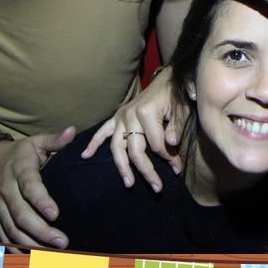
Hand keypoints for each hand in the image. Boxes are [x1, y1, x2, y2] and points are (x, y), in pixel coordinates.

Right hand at [0, 127, 75, 248]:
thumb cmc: (19, 154)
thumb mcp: (36, 142)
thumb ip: (55, 141)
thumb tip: (73, 132)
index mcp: (19, 171)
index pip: (30, 187)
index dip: (41, 201)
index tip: (56, 214)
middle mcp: (6, 191)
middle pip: (20, 214)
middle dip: (40, 230)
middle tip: (62, 242)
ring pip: (11, 230)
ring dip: (31, 244)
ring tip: (53, 255)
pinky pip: (3, 238)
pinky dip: (16, 250)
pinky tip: (33, 260)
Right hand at [80, 65, 185, 191]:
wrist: (167, 79)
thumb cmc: (176, 95)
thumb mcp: (182, 110)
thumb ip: (176, 127)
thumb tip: (169, 143)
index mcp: (146, 113)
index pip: (156, 145)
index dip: (169, 159)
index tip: (178, 168)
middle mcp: (129, 115)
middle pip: (135, 151)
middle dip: (147, 171)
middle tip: (157, 188)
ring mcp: (120, 116)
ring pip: (117, 147)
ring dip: (122, 167)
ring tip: (129, 184)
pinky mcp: (116, 117)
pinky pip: (102, 131)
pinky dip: (93, 143)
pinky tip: (85, 155)